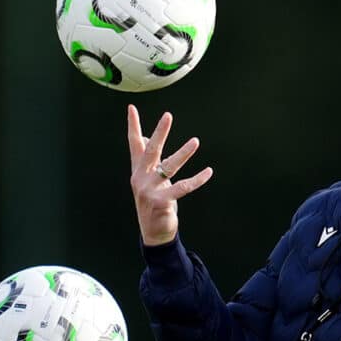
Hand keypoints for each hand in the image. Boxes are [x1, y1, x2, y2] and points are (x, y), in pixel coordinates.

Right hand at [127, 105, 213, 245]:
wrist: (153, 232)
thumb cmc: (153, 200)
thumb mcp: (147, 178)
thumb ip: (146, 159)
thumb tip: (142, 137)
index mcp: (138, 170)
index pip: (134, 144)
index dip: (133, 125)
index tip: (131, 108)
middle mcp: (141, 178)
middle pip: (151, 150)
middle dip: (160, 132)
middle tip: (168, 115)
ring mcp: (149, 190)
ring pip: (169, 167)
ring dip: (184, 153)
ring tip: (195, 141)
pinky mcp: (161, 202)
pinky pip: (182, 187)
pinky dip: (197, 179)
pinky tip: (208, 171)